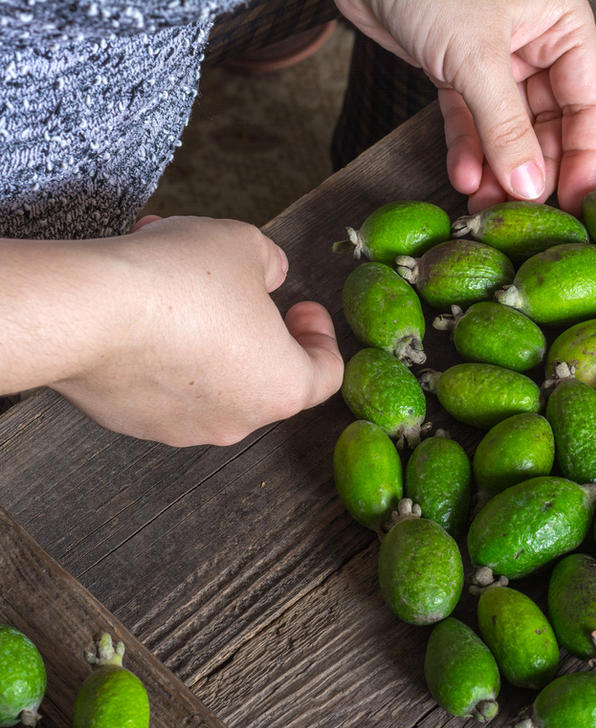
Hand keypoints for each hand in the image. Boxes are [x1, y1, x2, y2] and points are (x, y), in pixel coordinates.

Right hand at [49, 216, 341, 446]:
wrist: (85, 313)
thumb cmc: (180, 281)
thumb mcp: (243, 245)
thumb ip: (269, 260)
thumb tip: (270, 272)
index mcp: (283, 387)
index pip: (324, 373)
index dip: (319, 336)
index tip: (301, 305)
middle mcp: (237, 420)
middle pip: (262, 373)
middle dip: (251, 323)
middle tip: (236, 285)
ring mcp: (181, 427)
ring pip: (206, 375)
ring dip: (201, 329)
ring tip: (173, 275)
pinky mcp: (131, 422)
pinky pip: (159, 383)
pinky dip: (158, 348)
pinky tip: (136, 304)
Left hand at [334, 0, 595, 214]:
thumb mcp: (476, 56)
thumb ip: (505, 125)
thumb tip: (529, 184)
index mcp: (562, 23)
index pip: (589, 101)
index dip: (584, 154)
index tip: (576, 202)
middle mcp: (534, 39)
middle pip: (550, 120)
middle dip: (534, 168)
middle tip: (525, 212)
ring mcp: (494, 56)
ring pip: (507, 126)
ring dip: (498, 168)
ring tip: (488, 205)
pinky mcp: (455, 66)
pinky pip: (470, 118)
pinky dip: (467, 148)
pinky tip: (465, 177)